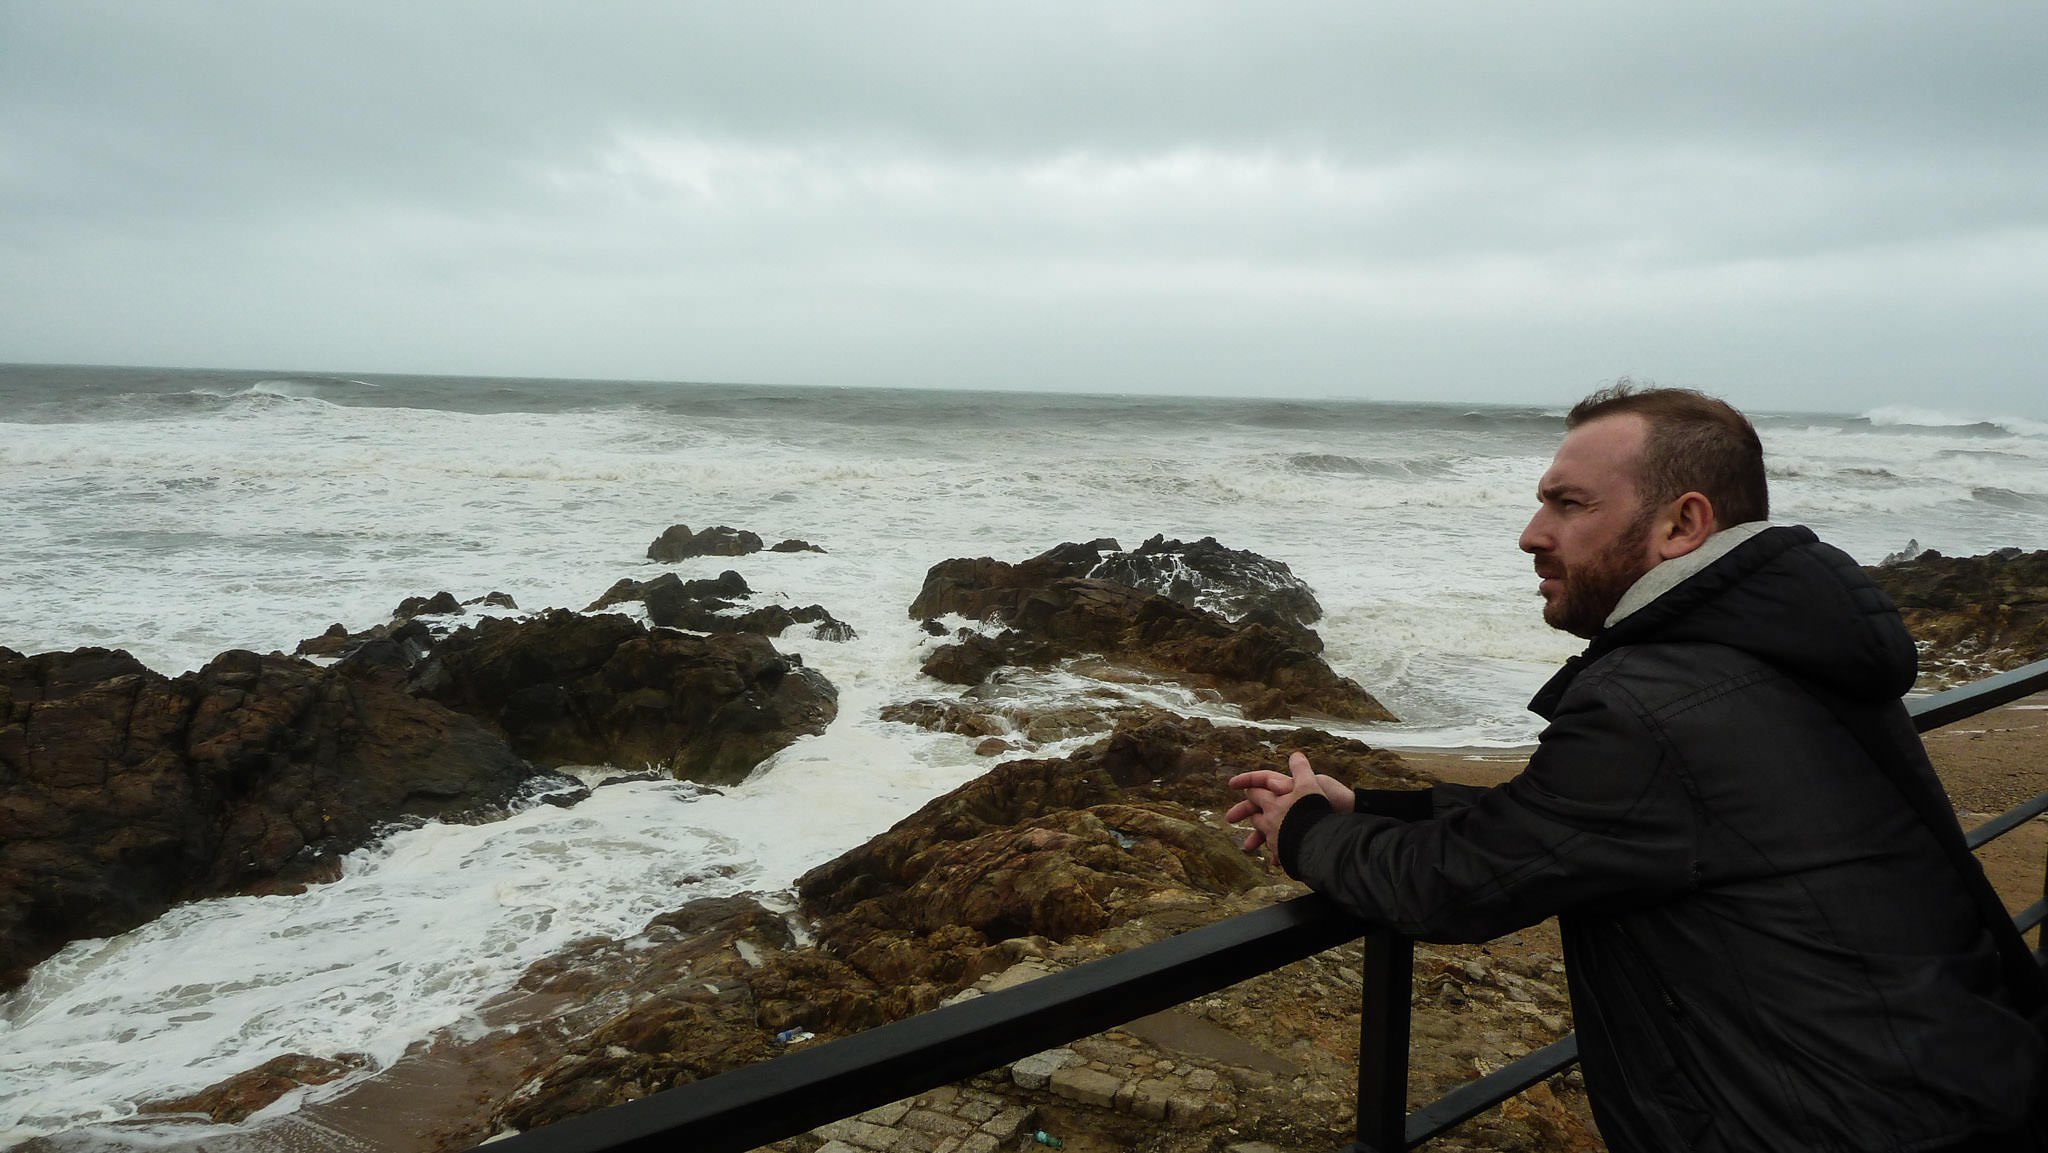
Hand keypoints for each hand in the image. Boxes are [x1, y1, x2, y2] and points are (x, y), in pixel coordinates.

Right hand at [1225, 752, 1353, 862]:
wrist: (1354, 818)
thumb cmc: (1337, 798)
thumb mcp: (1316, 783)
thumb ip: (1294, 780)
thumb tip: (1272, 782)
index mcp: (1290, 787)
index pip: (1263, 780)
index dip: (1247, 781)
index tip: (1231, 784)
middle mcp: (1289, 801)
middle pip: (1260, 805)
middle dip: (1246, 812)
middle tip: (1230, 819)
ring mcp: (1293, 819)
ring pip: (1269, 827)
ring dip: (1258, 836)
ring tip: (1248, 847)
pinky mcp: (1299, 836)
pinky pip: (1283, 844)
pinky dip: (1277, 851)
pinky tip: (1275, 861)